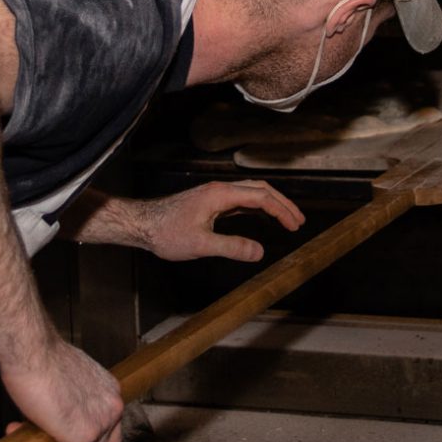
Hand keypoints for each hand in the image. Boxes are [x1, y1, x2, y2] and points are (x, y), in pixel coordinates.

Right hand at [1, 338, 123, 441]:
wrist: (31, 350)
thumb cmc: (42, 357)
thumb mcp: (69, 378)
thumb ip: (74, 399)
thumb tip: (60, 416)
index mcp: (111, 393)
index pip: (106, 432)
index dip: (77, 439)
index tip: (52, 432)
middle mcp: (113, 409)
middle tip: (36, 437)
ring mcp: (100, 425)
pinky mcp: (81, 438)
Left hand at [135, 180, 304, 261]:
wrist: (142, 224)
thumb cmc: (165, 232)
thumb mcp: (200, 244)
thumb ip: (231, 247)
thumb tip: (259, 252)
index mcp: (220, 195)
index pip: (261, 197)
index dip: (282, 211)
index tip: (295, 226)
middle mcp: (220, 190)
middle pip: (261, 189)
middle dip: (283, 204)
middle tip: (299, 221)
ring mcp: (215, 195)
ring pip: (252, 192)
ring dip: (271, 204)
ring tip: (287, 219)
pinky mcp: (210, 202)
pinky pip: (241, 200)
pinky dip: (257, 207)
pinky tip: (262, 217)